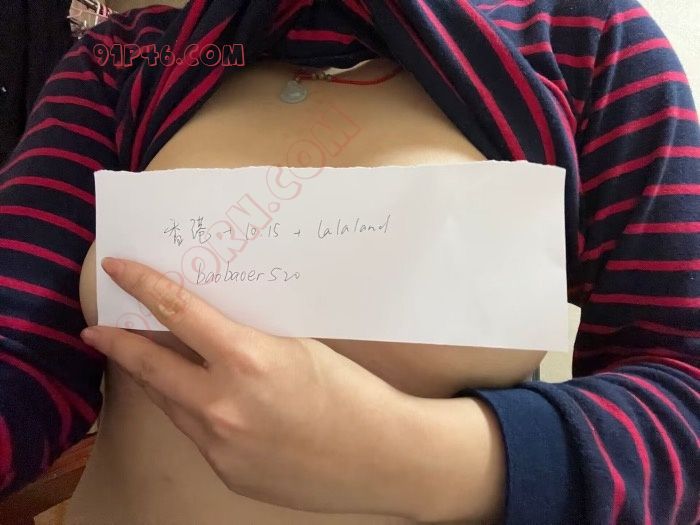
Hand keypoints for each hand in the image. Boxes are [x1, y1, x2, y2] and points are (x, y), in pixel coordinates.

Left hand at [80, 257, 434, 517]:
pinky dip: (195, 413)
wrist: (383, 459)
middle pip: (150, 365)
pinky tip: (209, 406)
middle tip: (98, 331)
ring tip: (146, 365)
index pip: (177, 310)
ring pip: (170, 404)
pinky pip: (198, 435)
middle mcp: (222, 403)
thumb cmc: (354, 394)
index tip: (116, 270)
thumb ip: (249, 339)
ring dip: (156, 381)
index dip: (142, 285)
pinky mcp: (228, 473)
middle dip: (118, 344)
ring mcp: (220, 445)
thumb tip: (214, 330)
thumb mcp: (300, 348)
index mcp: (246, 358)